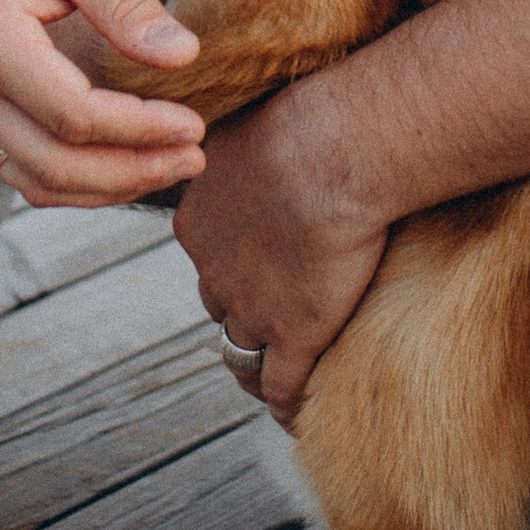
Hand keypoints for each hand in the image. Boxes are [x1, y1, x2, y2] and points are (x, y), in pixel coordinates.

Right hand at [0, 0, 210, 207]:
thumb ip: (124, 3)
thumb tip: (184, 55)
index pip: (72, 114)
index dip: (140, 129)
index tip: (195, 123)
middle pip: (51, 162)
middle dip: (130, 171)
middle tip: (195, 156)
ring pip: (33, 178)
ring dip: (105, 187)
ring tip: (170, 166)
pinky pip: (19, 165)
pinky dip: (74, 179)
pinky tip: (124, 163)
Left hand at [174, 73, 388, 426]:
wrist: (330, 150)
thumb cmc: (305, 115)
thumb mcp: (252, 114)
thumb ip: (247, 130)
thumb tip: (256, 109)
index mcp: (199, 214)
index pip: (208, 248)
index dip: (231, 257)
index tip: (254, 258)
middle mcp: (214, 266)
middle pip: (218, 299)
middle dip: (238, 308)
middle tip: (268, 315)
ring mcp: (251, 306)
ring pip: (240, 348)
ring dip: (256, 362)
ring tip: (278, 376)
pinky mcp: (293, 336)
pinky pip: (280, 388)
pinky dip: (286, 407)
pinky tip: (299, 419)